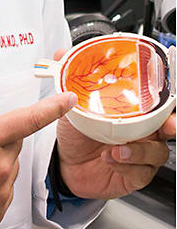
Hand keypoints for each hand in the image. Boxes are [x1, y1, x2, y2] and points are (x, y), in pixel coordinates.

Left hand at [52, 48, 175, 198]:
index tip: (170, 100)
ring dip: (138, 151)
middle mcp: (141, 133)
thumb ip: (71, 78)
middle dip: (171, 126)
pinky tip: (111, 160)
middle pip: (168, 128)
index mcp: (133, 113)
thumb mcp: (72, 103)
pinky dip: (126, 166)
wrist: (65, 162)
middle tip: (166, 127)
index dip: (168, 102)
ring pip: (157, 152)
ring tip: (115, 149)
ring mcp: (140, 154)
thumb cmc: (77, 132)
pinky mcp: (134, 175)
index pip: (158, 105)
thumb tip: (63, 53)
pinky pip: (140, 172)